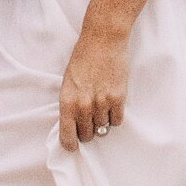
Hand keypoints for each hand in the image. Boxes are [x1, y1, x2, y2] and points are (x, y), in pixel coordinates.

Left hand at [60, 18, 130, 149]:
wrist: (103, 39)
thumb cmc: (83, 58)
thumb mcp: (68, 82)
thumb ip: (70, 104)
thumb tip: (73, 124)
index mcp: (67, 101)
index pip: (67, 136)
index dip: (70, 144)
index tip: (73, 146)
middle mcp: (83, 105)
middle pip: (87, 135)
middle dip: (88, 131)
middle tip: (89, 120)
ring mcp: (101, 103)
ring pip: (102, 128)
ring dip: (102, 122)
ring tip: (101, 105)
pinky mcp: (118, 99)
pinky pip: (117, 121)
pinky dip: (114, 116)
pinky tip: (112, 104)